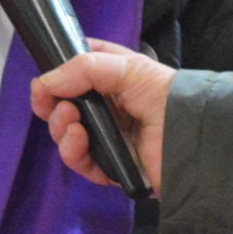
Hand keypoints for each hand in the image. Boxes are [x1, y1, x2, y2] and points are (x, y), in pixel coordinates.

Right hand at [29, 38, 173, 194]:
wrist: (190, 136)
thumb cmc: (162, 94)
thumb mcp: (125, 67)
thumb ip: (81, 69)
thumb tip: (42, 83)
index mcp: (111, 78)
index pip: (75, 72)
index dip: (56, 74)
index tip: (44, 80)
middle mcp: (106, 107)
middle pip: (63, 105)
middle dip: (52, 105)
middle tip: (57, 104)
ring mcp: (106, 137)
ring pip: (66, 134)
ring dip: (60, 127)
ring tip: (71, 122)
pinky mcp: (109, 166)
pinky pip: (80, 161)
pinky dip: (72, 150)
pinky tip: (78, 138)